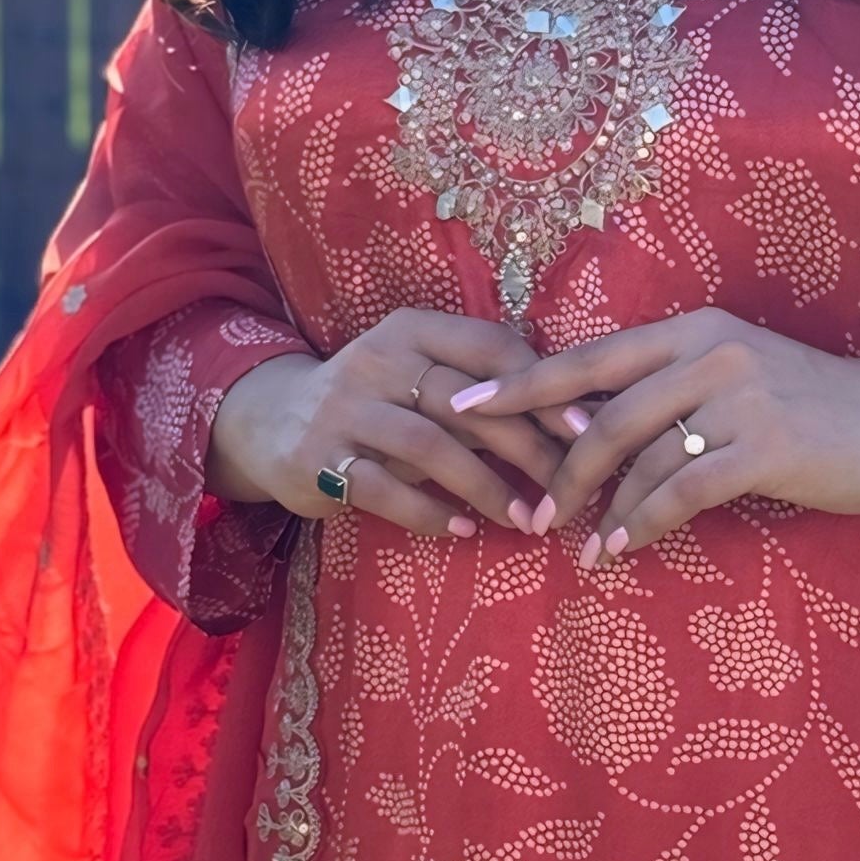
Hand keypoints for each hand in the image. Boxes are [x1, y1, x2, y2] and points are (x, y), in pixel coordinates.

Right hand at [207, 308, 572, 538]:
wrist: (273, 422)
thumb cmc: (377, 401)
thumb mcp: (422, 380)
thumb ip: (483, 394)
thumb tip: (575, 421)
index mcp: (412, 329)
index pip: (491, 347)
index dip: (543, 389)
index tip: (586, 430)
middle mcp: (377, 360)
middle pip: (467, 402)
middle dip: (526, 448)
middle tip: (566, 488)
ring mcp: (345, 409)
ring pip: (429, 446)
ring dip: (484, 487)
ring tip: (524, 520)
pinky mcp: (319, 458)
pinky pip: (381, 488)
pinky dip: (428, 512)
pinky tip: (462, 531)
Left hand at [452, 307, 859, 559]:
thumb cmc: (815, 407)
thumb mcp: (738, 379)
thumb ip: (673, 393)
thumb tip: (592, 432)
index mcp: (693, 328)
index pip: (588, 357)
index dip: (522, 384)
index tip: (463, 406)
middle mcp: (710, 350)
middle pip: (602, 412)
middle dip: (556, 468)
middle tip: (527, 514)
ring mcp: (739, 394)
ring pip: (639, 456)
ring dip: (601, 509)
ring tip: (579, 548)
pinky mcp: (766, 445)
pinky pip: (682, 490)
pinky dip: (645, 522)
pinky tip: (624, 549)